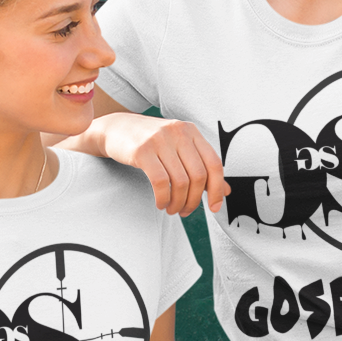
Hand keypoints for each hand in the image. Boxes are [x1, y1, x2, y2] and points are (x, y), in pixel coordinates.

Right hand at [99, 112, 229, 215]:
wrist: (116, 128)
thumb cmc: (151, 142)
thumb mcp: (179, 149)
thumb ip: (201, 167)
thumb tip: (225, 191)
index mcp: (191, 132)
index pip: (214, 164)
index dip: (217, 189)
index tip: (214, 207)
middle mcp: (178, 133)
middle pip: (198, 176)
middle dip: (194, 200)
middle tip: (186, 212)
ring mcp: (160, 140)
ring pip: (180, 182)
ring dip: (178, 203)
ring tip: (172, 209)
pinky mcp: (141, 150)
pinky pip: (160, 182)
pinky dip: (163, 198)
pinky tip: (160, 203)